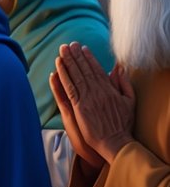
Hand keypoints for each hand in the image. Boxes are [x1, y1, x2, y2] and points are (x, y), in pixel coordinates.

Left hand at [53, 43, 134, 163]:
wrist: (115, 141)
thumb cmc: (123, 123)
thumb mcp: (129, 101)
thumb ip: (124, 83)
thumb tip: (119, 67)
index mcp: (110, 89)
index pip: (97, 70)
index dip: (88, 58)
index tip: (82, 48)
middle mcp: (98, 92)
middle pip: (85, 70)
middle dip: (76, 56)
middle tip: (68, 45)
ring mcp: (88, 99)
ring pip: (76, 77)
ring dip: (68, 63)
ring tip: (61, 51)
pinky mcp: (79, 108)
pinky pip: (69, 89)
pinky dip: (63, 77)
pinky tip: (57, 68)